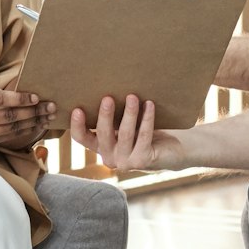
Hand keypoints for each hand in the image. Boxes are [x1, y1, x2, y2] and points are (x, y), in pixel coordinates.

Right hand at [0, 82, 55, 148]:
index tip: (36, 97)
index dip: (18, 99)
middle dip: (32, 112)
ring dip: (32, 122)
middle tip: (51, 107)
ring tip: (48, 116)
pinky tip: (36, 125)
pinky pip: (8, 136)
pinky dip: (24, 131)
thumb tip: (21, 92)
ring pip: (10, 129)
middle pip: (8, 117)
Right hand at [69, 95, 185, 171]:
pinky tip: (150, 105)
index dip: (77, 125)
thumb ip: (114, 116)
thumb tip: (109, 86)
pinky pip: (144, 136)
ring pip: (125, 134)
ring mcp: (126, 162)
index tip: (77, 109)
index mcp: (100, 147)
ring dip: (129, 113)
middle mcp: (110, 157)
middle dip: (105, 115)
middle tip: (108, 98)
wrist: (171, 152)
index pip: (82, 138)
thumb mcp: (125, 125)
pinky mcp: (142, 161)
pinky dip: (147, 119)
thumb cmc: (144, 133)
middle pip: (103, 134)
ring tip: (132, 97)